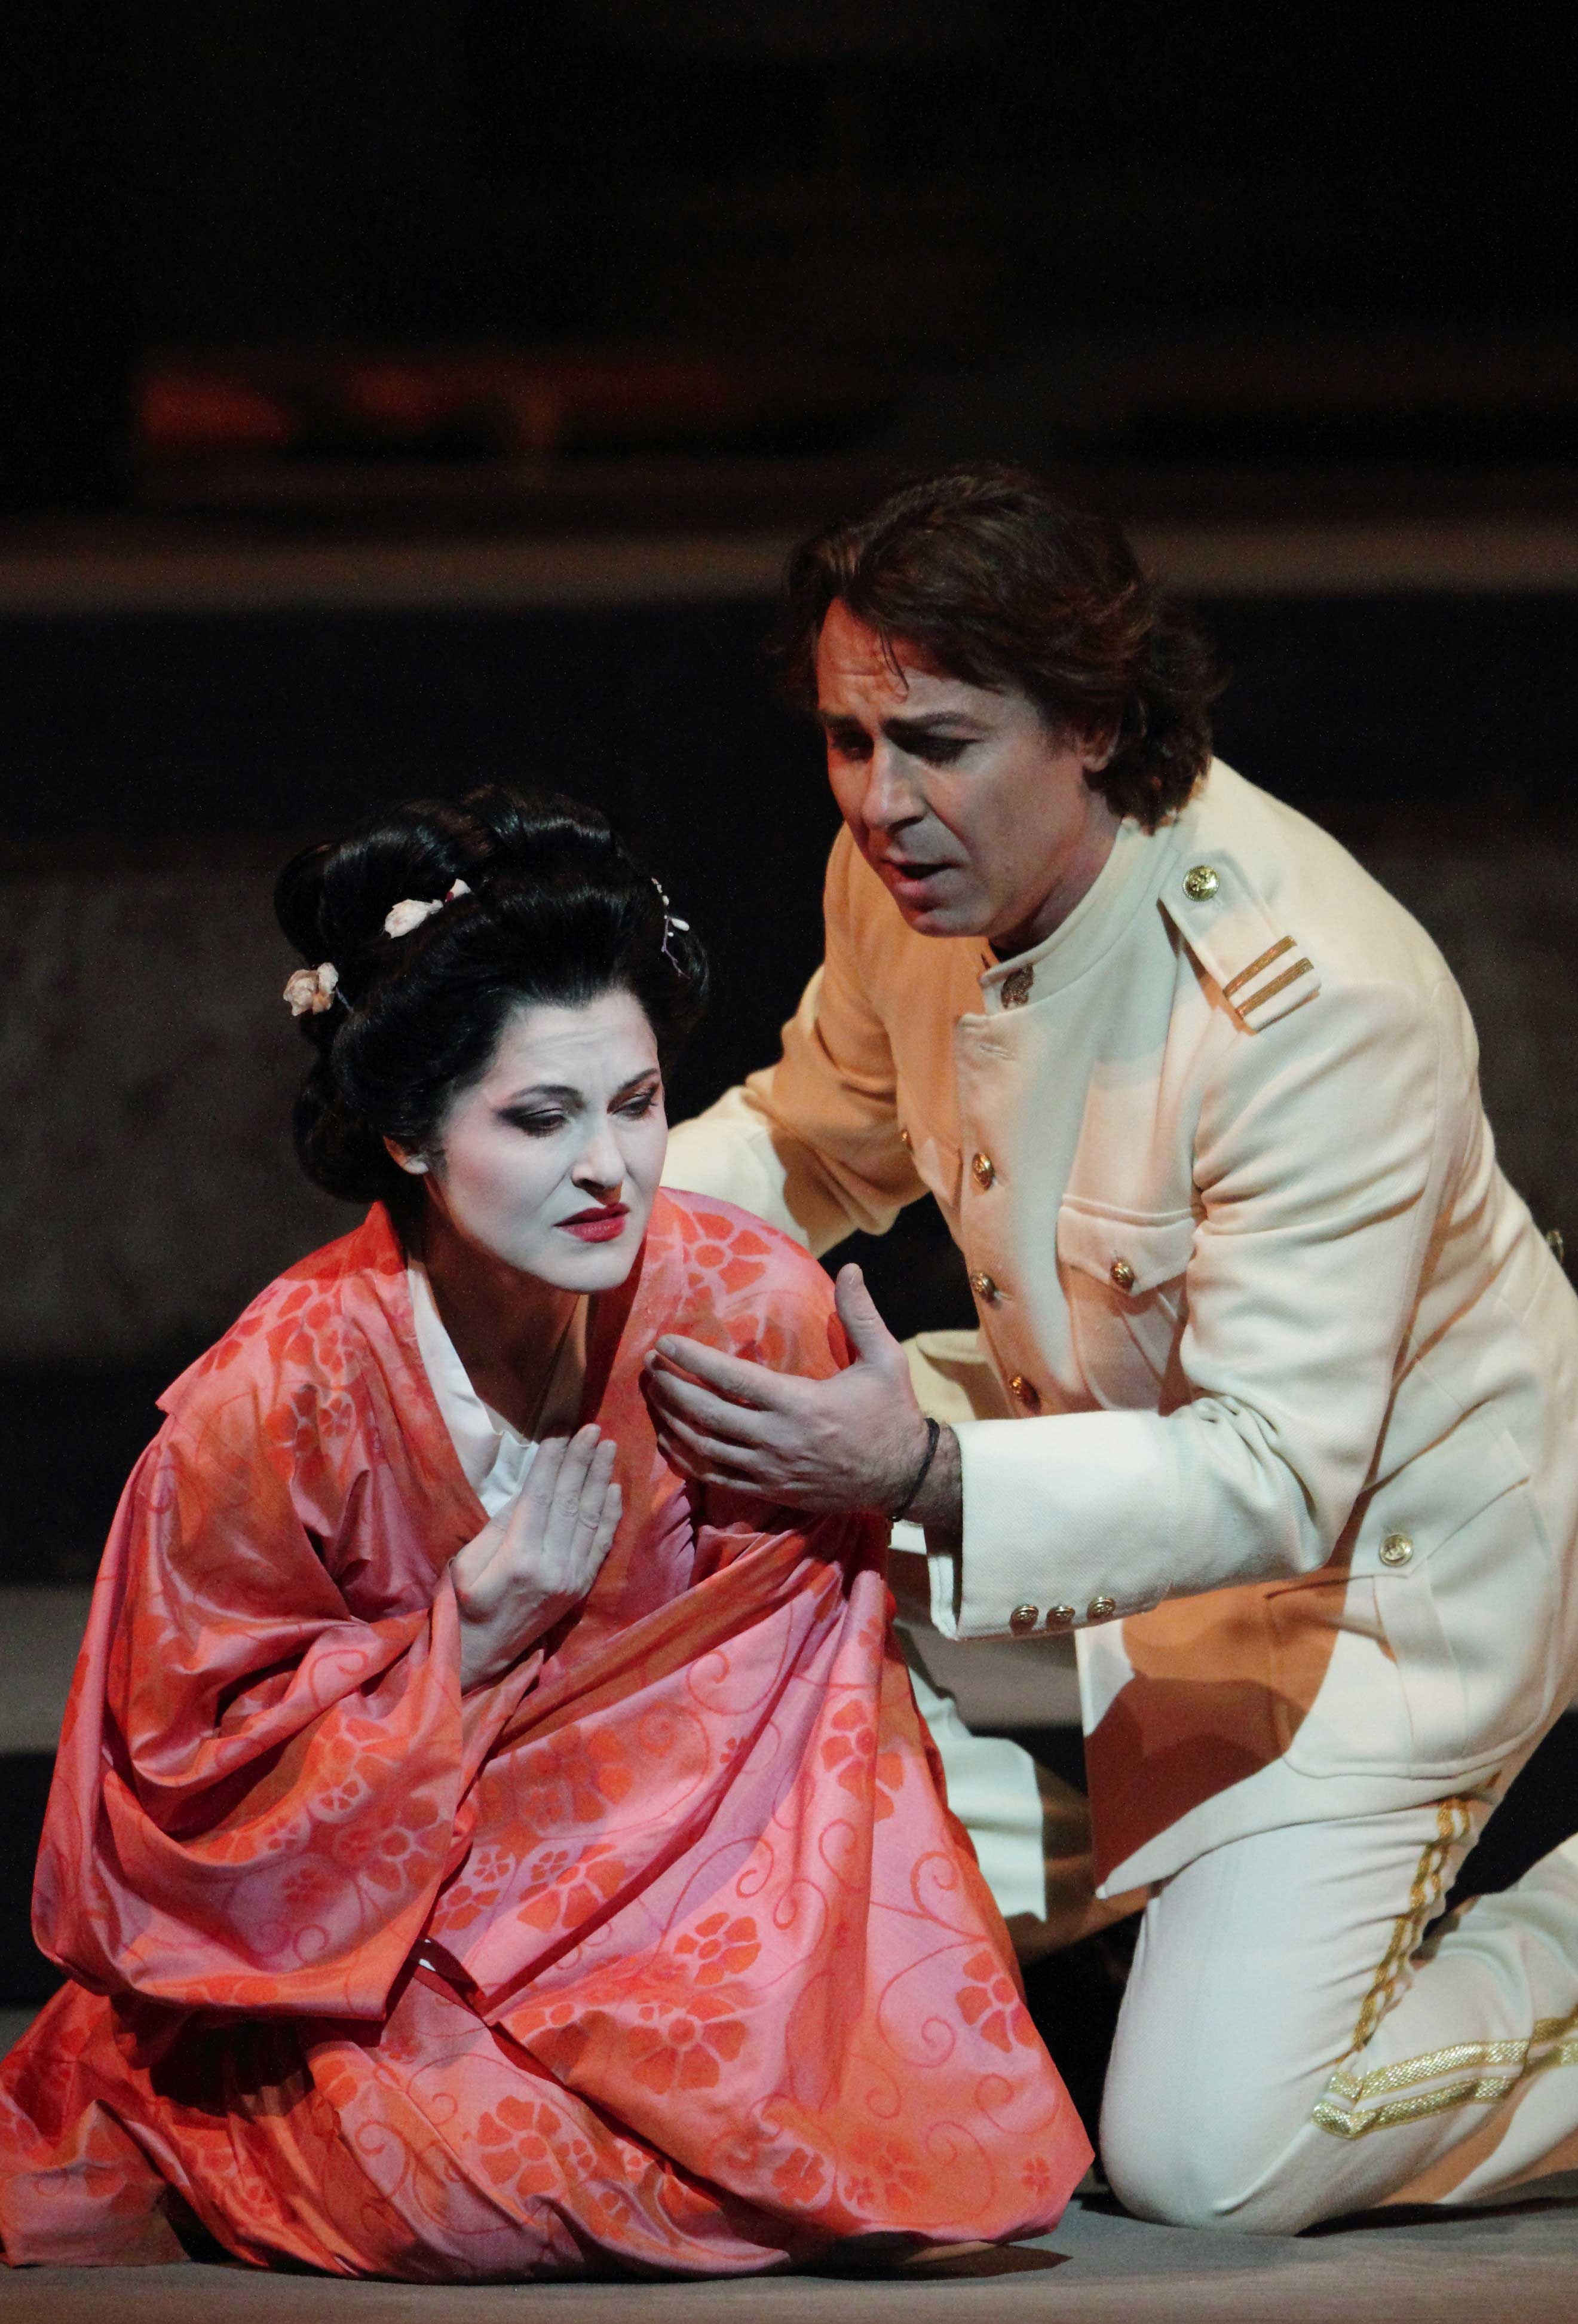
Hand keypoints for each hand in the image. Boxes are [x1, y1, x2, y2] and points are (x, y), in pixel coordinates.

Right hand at [450, 1426, 621, 1690]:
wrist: (482, 1654)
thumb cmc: (463, 1603)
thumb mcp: (466, 1563)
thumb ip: (498, 1527)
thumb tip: (529, 1491)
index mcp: (519, 1559)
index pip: (541, 1498)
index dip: (552, 1463)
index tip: (560, 1433)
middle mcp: (552, 1567)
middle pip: (570, 1503)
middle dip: (582, 1462)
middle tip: (593, 1430)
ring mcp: (571, 1579)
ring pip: (590, 1519)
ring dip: (600, 1480)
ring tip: (607, 1448)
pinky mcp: (580, 1587)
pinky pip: (600, 1545)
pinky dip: (609, 1515)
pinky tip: (613, 1489)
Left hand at [644, 1263, 957, 1522]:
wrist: (905, 1478)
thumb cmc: (892, 1414)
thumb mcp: (886, 1360)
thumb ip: (862, 1315)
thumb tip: (851, 1268)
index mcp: (800, 1404)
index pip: (732, 1379)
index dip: (693, 1360)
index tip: (665, 1342)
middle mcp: (777, 1439)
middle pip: (707, 1414)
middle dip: (671, 1387)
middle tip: (650, 1365)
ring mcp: (770, 1470)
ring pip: (705, 1447)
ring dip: (672, 1420)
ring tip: (654, 1395)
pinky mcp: (770, 1491)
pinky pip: (716, 1478)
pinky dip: (686, 1459)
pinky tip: (670, 1439)